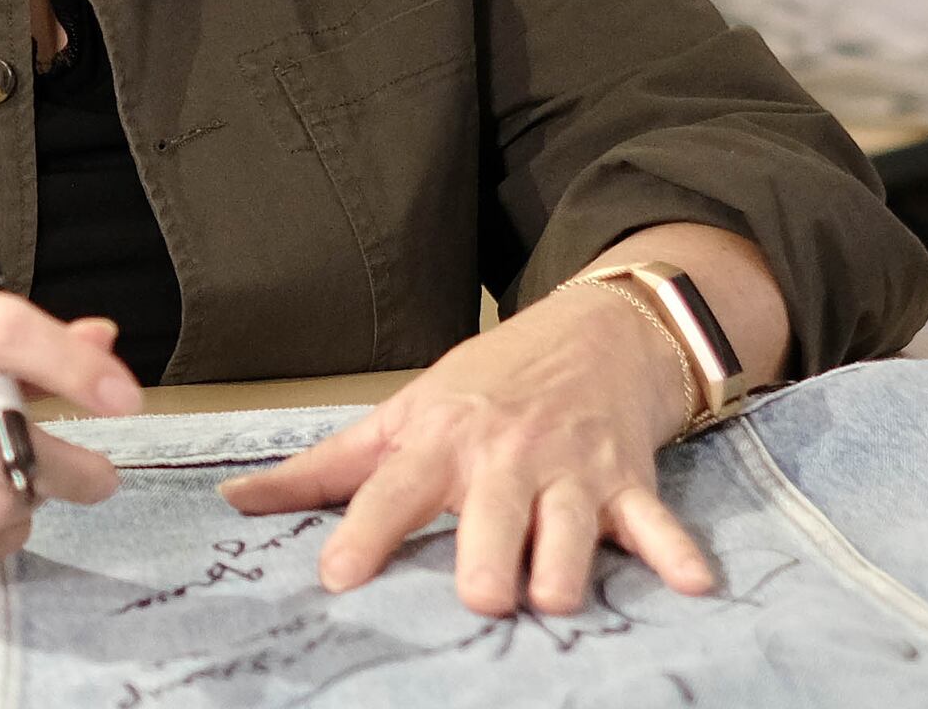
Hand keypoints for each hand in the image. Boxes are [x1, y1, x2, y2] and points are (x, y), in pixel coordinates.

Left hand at [219, 282, 714, 617]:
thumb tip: (233, 501)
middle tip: (480, 598)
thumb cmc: (490, 383)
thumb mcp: (403, 412)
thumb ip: (322, 468)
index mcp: (441, 441)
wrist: (599, 329)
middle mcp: (505, 457)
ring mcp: (571, 471)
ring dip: (566, 567)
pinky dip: (675, 554)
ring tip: (556, 599)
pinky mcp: (627, 482)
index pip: (392, 491)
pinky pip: (654, 526)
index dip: (362, 533)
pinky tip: (694, 585)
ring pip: (569, 530)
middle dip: (490, 558)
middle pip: (493, 518)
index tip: (337, 577)